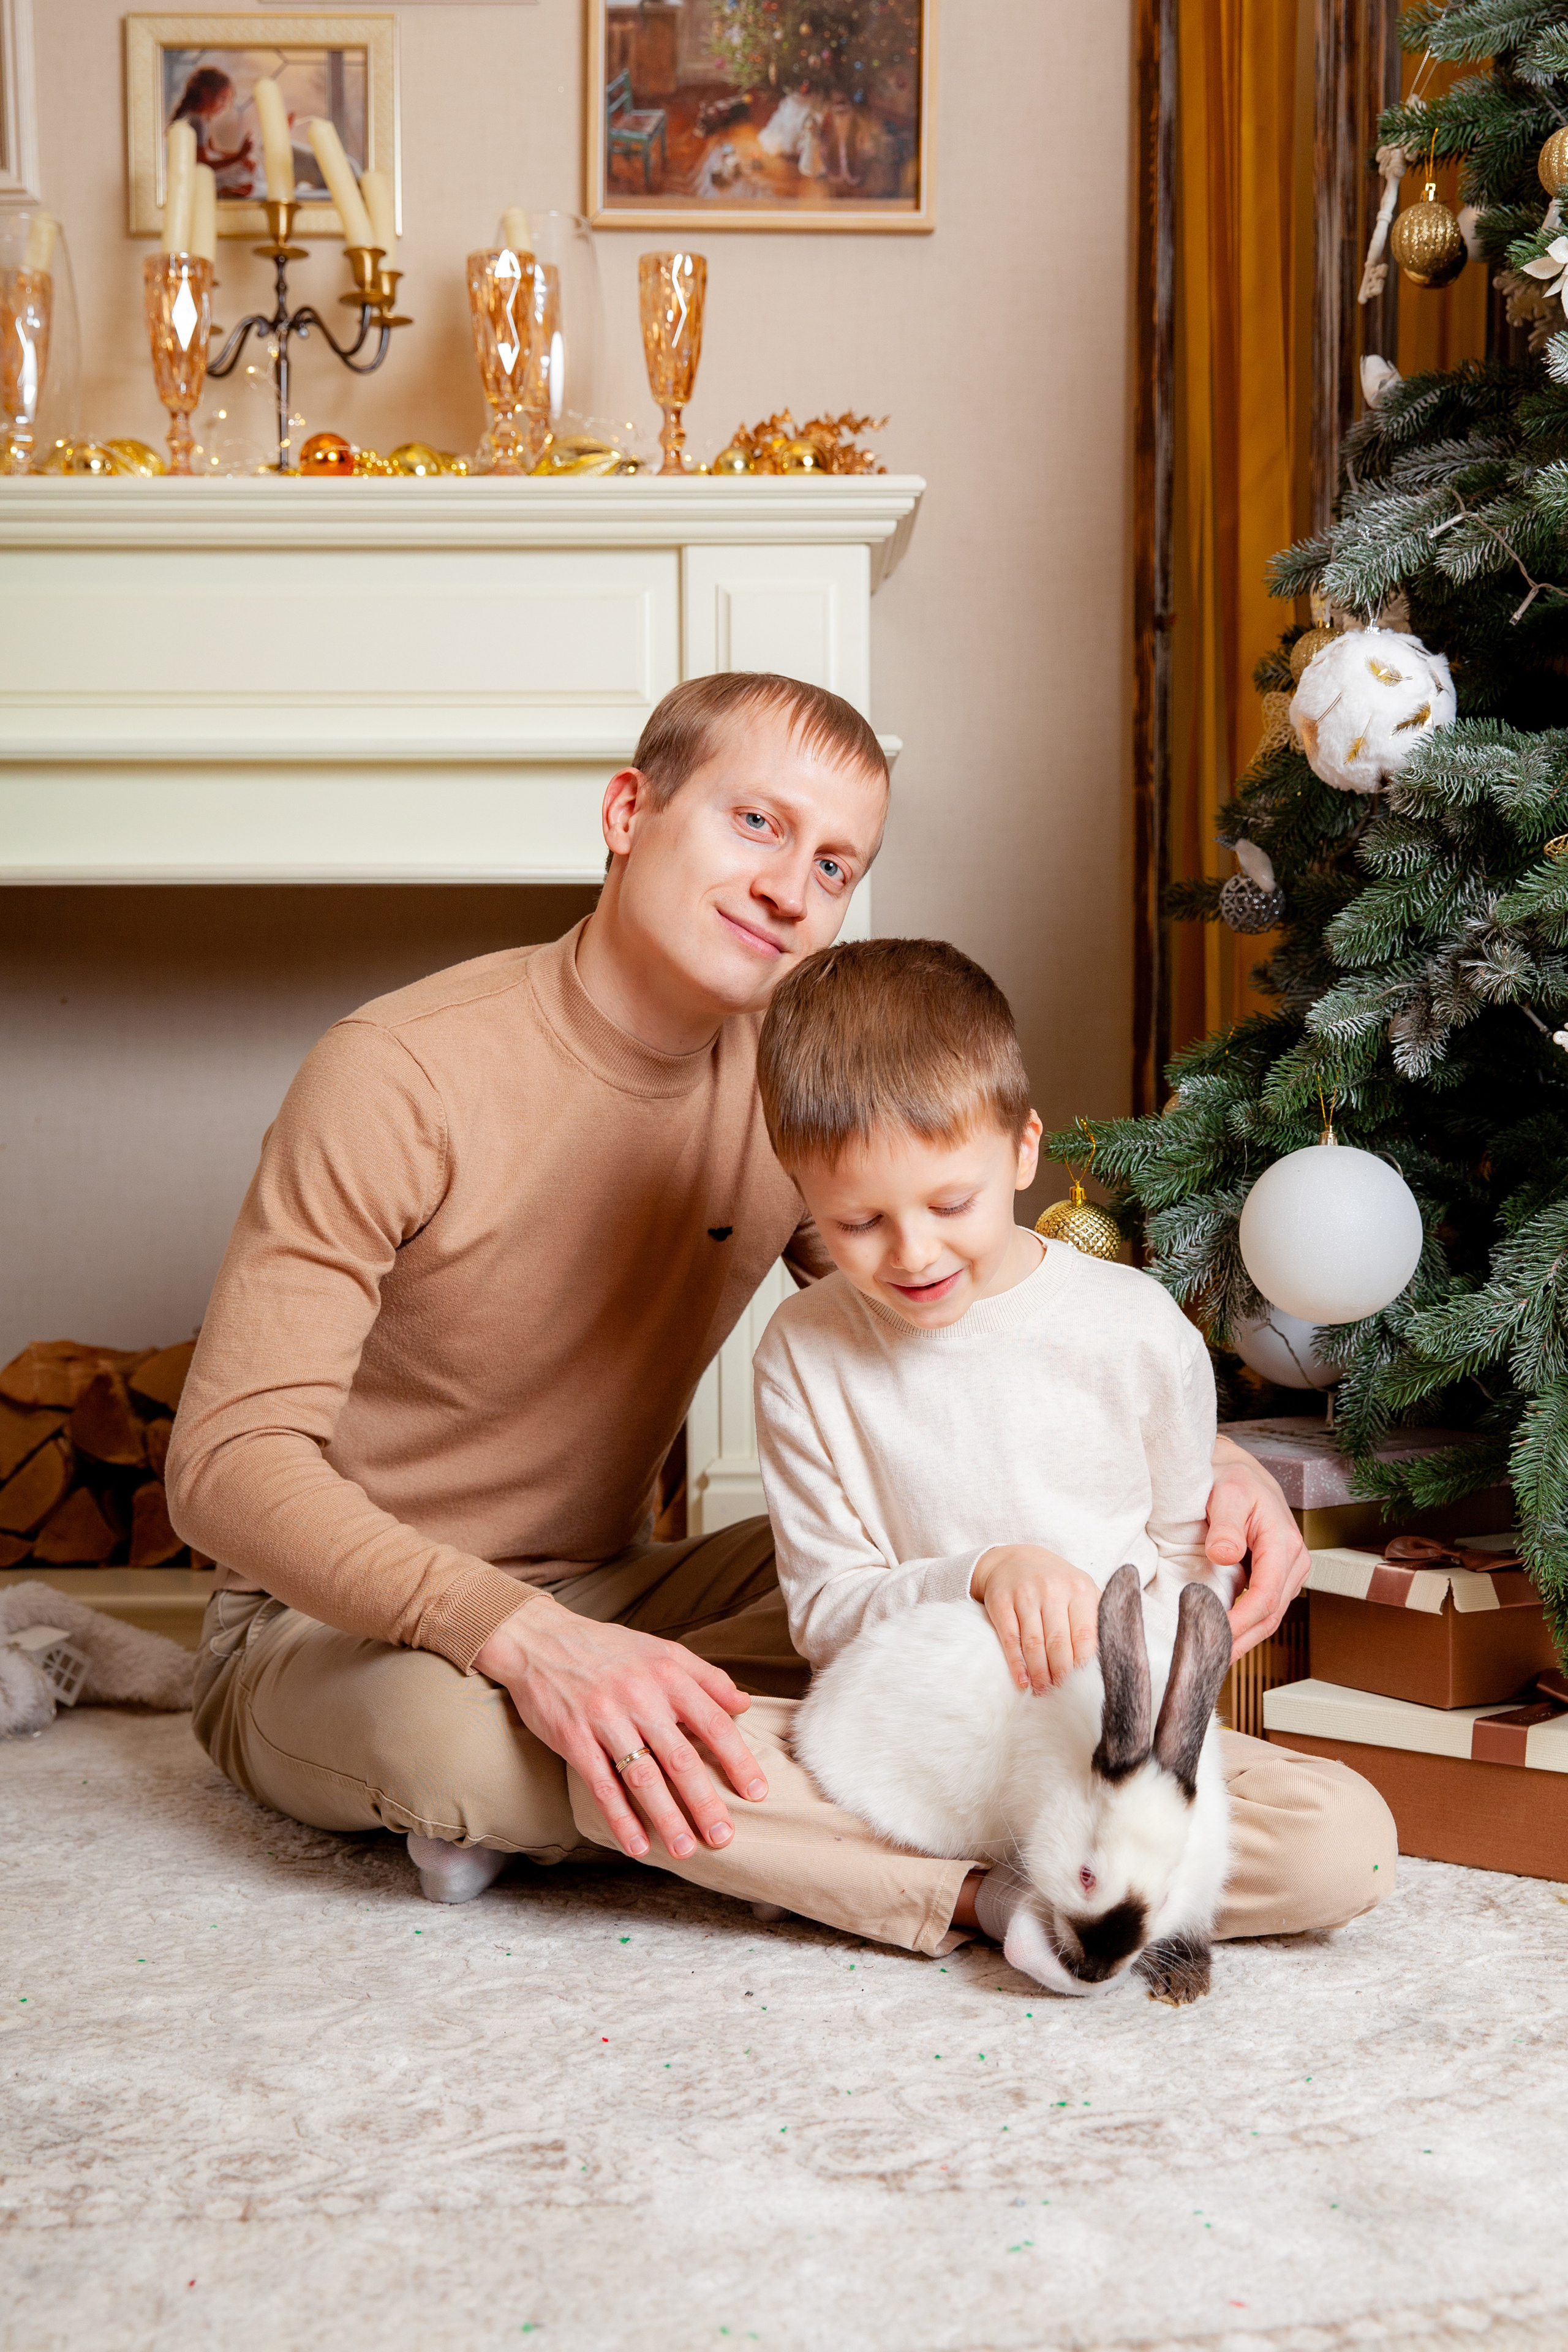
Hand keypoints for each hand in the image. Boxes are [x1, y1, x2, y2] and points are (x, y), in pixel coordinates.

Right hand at [472, 1597, 766, 1862]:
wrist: (540, 1639)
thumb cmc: (608, 1648)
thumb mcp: (662, 1650)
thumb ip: (705, 1676)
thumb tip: (743, 1704)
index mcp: (668, 1675)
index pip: (713, 1724)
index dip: (737, 1760)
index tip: (755, 1793)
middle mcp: (640, 1698)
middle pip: (680, 1758)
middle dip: (704, 1802)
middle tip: (724, 1837)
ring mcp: (605, 1720)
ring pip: (642, 1777)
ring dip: (666, 1817)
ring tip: (685, 1849)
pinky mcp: (573, 1739)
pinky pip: (602, 1785)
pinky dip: (620, 1818)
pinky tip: (636, 1845)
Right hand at [970, 1545, 1099, 1694]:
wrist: (1014, 1559)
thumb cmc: (1056, 1584)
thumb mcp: (1080, 1591)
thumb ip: (1096, 1619)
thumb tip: (1110, 1659)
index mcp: (1079, 1589)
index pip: (1085, 1636)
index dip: (1083, 1666)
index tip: (1084, 1687)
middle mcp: (1053, 1589)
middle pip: (1059, 1643)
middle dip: (1062, 1675)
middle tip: (1064, 1696)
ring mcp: (1025, 1594)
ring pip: (1034, 1643)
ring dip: (1039, 1673)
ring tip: (1043, 1692)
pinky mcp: (1001, 1601)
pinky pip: (1010, 1638)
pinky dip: (1016, 1663)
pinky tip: (1023, 1681)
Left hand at [1206, 1434, 1310, 1661]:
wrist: (1240, 1471)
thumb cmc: (1233, 1479)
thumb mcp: (1227, 1493)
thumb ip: (1225, 1525)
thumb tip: (1224, 1553)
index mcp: (1284, 1543)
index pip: (1265, 1597)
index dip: (1241, 1623)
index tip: (1215, 1639)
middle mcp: (1293, 1561)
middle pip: (1271, 1615)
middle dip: (1241, 1641)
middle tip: (1209, 1661)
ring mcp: (1287, 1571)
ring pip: (1270, 1617)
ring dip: (1244, 1639)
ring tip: (1212, 1657)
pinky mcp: (1276, 1576)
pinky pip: (1263, 1608)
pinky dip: (1245, 1626)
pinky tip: (1222, 1638)